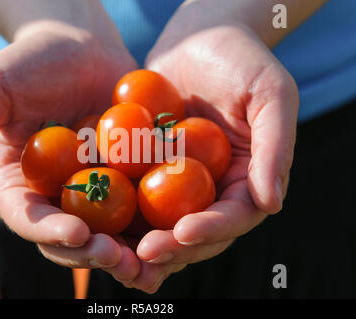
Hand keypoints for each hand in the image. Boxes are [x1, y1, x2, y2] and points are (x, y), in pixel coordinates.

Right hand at [0, 23, 137, 268]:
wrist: (81, 48)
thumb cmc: (30, 62)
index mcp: (18, 183)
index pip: (27, 216)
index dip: (47, 230)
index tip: (77, 232)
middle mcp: (54, 196)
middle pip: (69, 236)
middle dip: (92, 253)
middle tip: (119, 258)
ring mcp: (91, 191)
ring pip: (107, 232)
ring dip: (128, 252)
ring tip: (152, 262)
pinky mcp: (124, 180)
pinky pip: (139, 207)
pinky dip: (155, 225)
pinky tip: (177, 233)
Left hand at [104, 4, 298, 292]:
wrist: (198, 38)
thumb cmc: (241, 59)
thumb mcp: (271, 94)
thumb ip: (274, 147)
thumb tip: (272, 203)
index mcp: (246, 179)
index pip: (234, 216)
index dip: (212, 230)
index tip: (183, 233)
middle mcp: (213, 188)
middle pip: (196, 231)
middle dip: (172, 248)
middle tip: (143, 254)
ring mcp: (179, 182)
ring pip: (162, 224)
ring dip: (140, 244)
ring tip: (115, 254)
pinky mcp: (149, 169)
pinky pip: (133, 195)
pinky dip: (118, 213)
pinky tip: (97, 224)